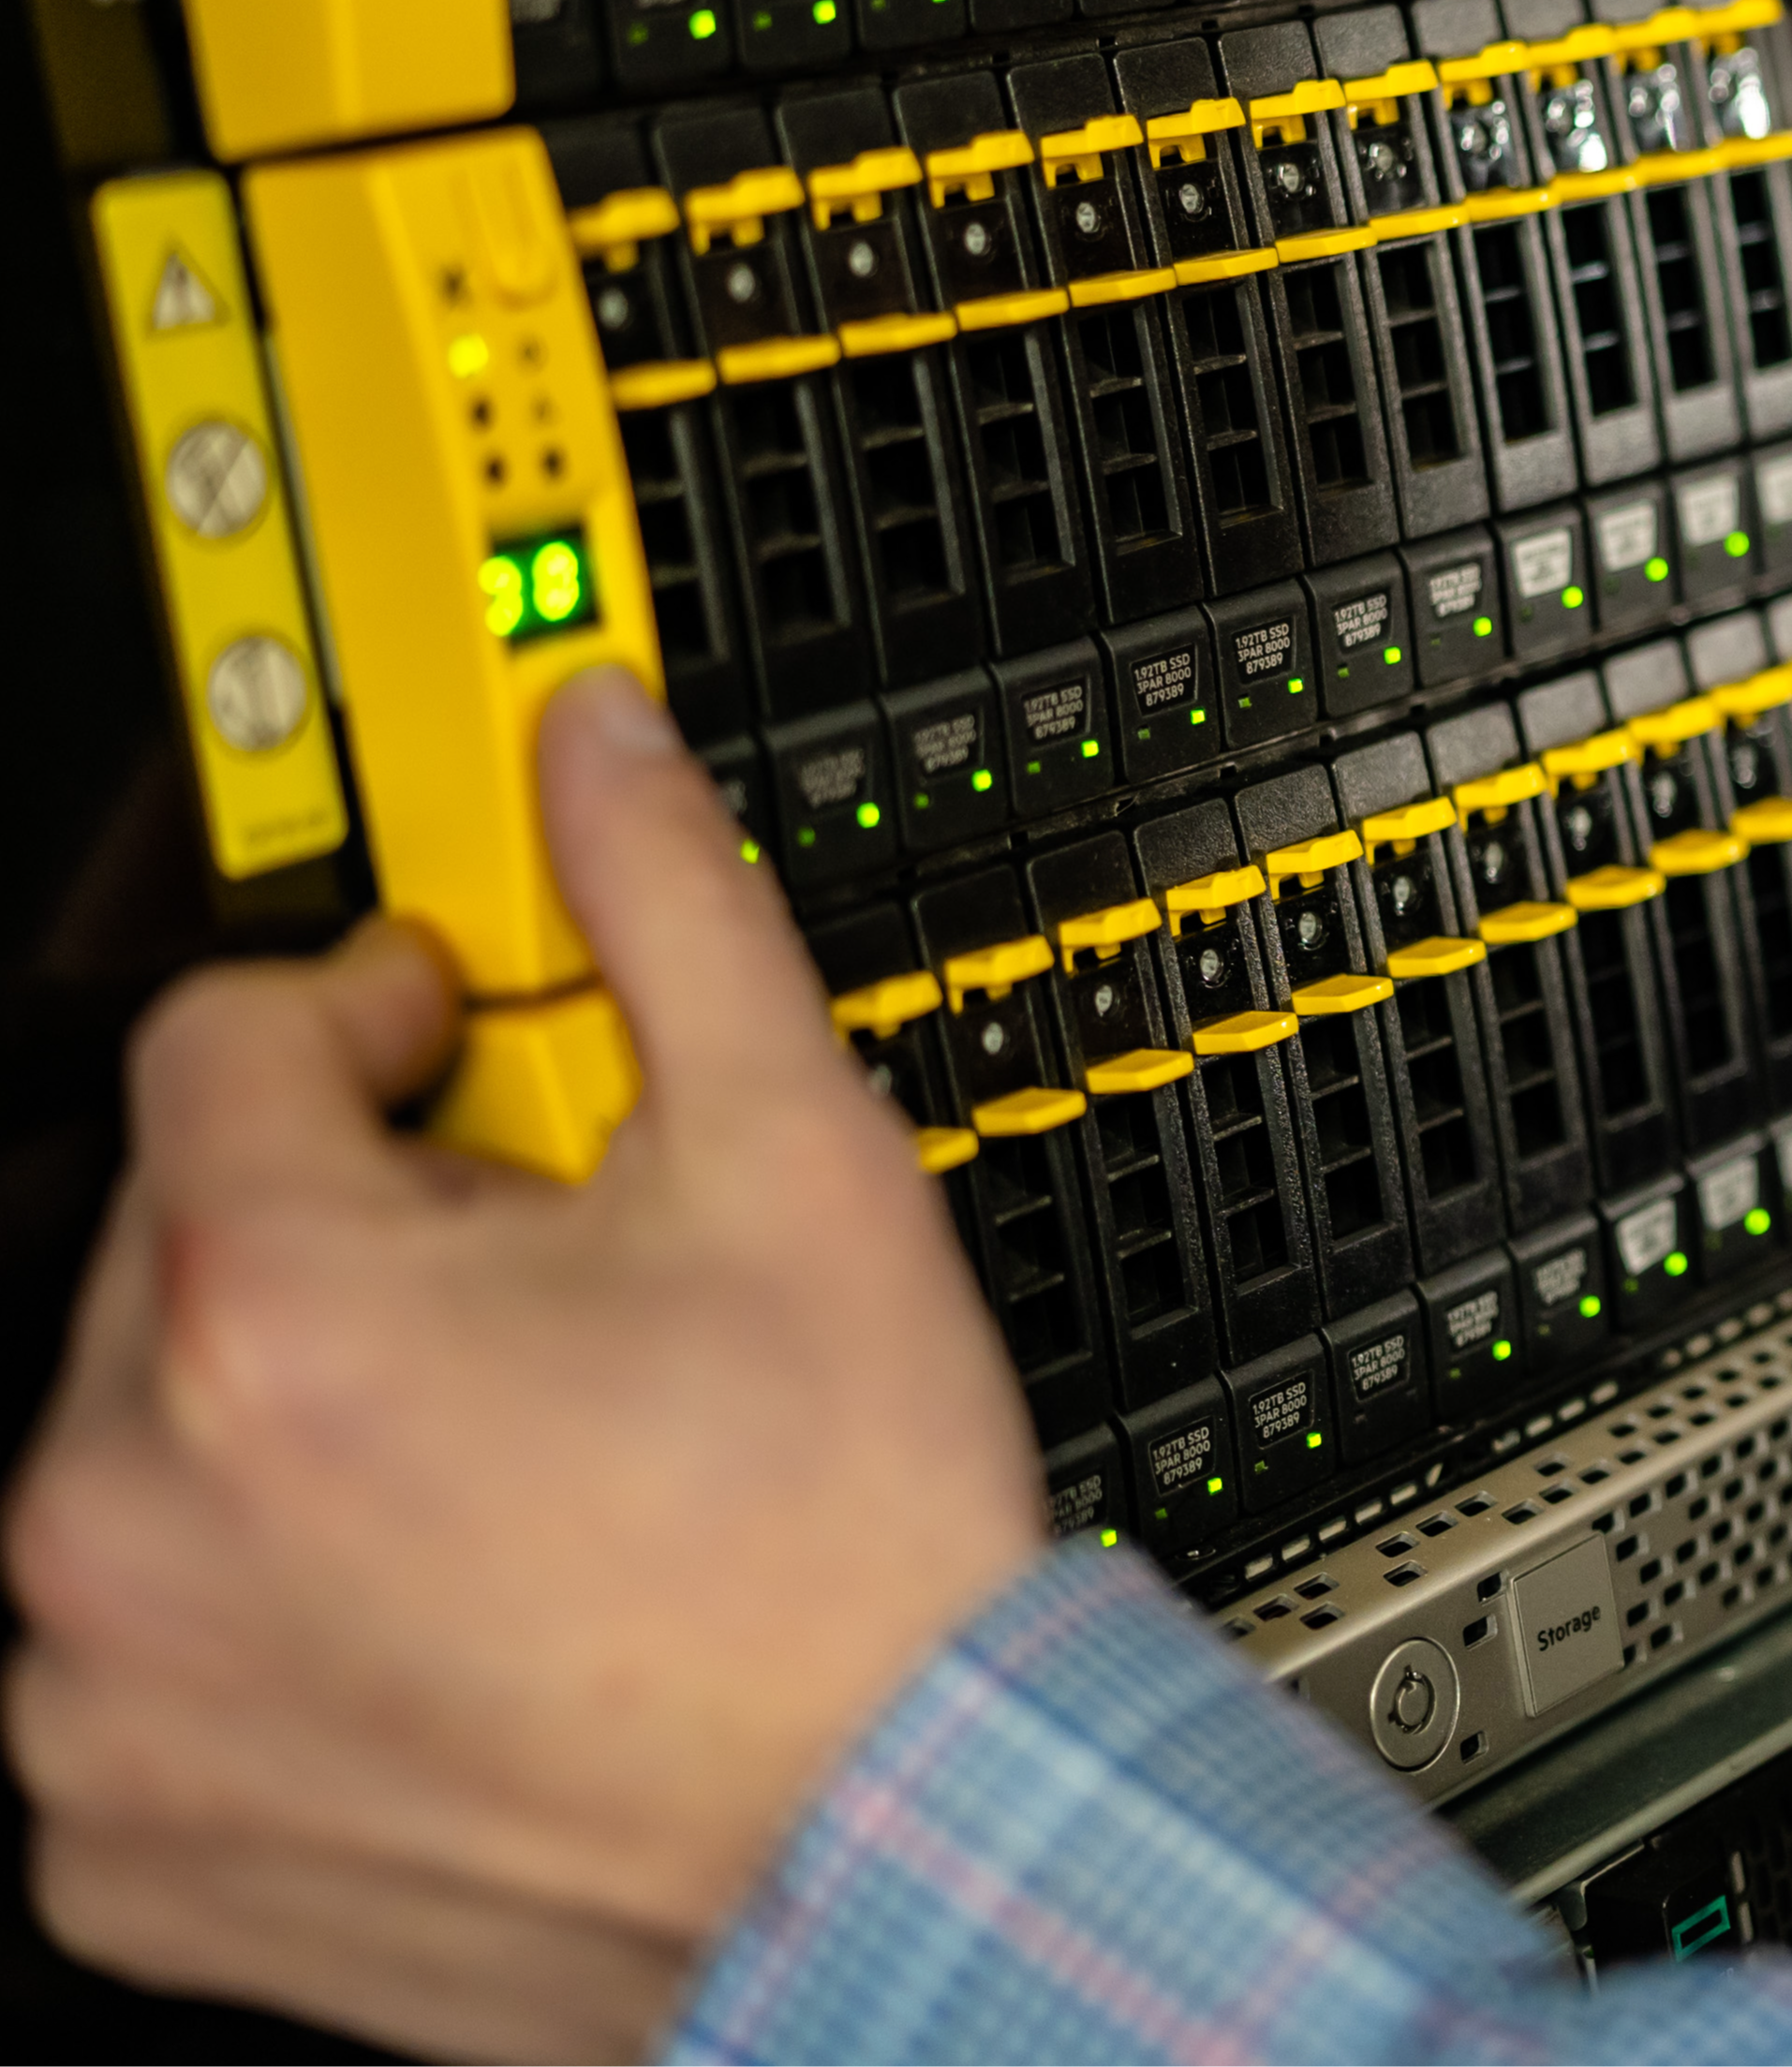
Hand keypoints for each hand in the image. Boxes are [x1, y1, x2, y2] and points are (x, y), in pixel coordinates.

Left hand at [6, 666, 1045, 2063]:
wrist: (887, 1851)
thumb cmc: (844, 1557)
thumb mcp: (796, 1160)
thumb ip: (666, 907)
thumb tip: (596, 741)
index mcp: (268, 1318)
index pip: (222, 1037)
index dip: (377, 1008)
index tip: (467, 1045)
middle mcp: (125, 1515)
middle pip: (183, 1247)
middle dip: (350, 1232)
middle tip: (547, 1292)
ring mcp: (103, 1699)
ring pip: (154, 1451)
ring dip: (296, 1422)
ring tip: (512, 1465)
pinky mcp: (118, 1841)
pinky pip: (136, 1658)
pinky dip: (261, 1616)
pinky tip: (444, 1605)